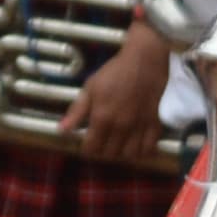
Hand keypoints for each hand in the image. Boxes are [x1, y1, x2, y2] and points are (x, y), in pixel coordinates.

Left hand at [61, 25, 173, 162]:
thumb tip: (62, 130)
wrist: (144, 61)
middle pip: (109, 154)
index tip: (87, 143)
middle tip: (102, 142)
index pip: (91, 148)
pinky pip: (148, 148)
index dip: (87, 148)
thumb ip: (76, 111)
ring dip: (121, 153)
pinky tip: (136, 145)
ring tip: (117, 144)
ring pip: (129, 155)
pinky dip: (142, 152)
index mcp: (102, 118)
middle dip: (102, 151)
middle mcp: (120, 127)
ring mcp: (139, 127)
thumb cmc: (114, 72)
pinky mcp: (154, 124)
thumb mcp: (90, 88)